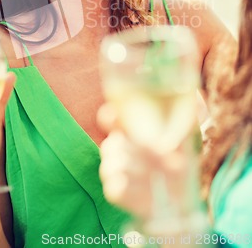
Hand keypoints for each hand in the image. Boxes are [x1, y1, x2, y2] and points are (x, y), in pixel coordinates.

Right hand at [98, 103, 189, 219]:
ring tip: (157, 174)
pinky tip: (147, 188)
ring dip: (138, 169)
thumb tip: (195, 101)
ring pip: (112, 163)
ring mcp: (114, 170)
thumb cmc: (179, 166)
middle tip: (162, 156)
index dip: (109, 116)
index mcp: (129, 132)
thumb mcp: (184, 142)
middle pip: (111, 143)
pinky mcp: (115, 192)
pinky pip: (113, 186)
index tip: (116, 117)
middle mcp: (119, 149)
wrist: (183, 202)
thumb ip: (183, 123)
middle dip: (138, 150)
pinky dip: (131, 187)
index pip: (108, 118)